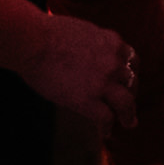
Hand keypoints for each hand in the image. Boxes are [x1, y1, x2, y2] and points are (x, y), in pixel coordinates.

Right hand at [20, 14, 138, 126]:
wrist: (32, 41)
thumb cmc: (45, 33)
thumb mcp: (82, 31)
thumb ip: (93, 43)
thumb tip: (88, 53)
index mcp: (112, 42)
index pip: (131, 60)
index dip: (130, 73)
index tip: (127, 83)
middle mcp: (114, 62)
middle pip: (132, 81)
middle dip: (131, 93)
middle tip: (128, 105)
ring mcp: (103, 82)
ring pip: (126, 102)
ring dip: (128, 114)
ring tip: (129, 123)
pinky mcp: (89, 99)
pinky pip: (106, 118)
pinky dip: (107, 128)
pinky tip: (105, 133)